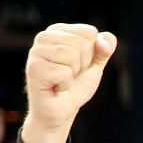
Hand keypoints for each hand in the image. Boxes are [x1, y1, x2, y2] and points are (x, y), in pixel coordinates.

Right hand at [20, 24, 116, 142]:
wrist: (61, 111)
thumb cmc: (75, 86)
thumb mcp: (94, 65)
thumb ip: (104, 49)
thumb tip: (107, 39)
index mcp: (58, 30)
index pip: (89, 32)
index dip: (91, 54)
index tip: (78, 65)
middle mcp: (44, 36)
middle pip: (82, 44)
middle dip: (82, 66)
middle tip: (69, 76)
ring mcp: (36, 51)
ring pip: (73, 56)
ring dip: (73, 75)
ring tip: (61, 81)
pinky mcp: (34, 68)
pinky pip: (65, 72)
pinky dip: (65, 85)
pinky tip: (55, 88)